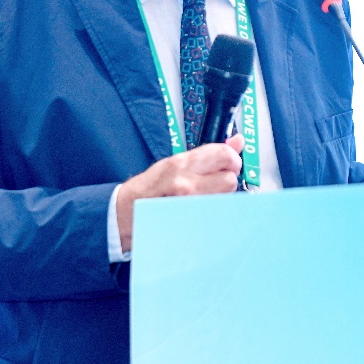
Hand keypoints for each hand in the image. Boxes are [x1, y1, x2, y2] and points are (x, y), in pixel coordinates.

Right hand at [115, 134, 243, 252]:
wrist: (126, 214)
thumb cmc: (149, 189)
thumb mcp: (174, 163)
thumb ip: (208, 154)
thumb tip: (237, 141)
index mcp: (181, 164)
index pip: (224, 155)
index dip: (232, 159)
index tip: (228, 163)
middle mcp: (185, 184)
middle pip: (230, 178)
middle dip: (228, 179)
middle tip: (217, 181)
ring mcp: (188, 206)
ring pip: (226, 197)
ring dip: (222, 196)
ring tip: (205, 195)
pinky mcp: (191, 222)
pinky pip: (216, 213)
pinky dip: (215, 210)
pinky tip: (202, 208)